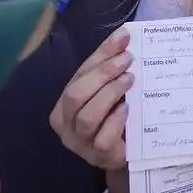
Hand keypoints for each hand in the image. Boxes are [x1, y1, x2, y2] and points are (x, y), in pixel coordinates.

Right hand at [50, 28, 133, 169]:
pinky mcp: (99, 157)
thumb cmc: (112, 116)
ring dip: (109, 94)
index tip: (123, 40)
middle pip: (75, 96)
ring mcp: (81, 144)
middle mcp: (66, 126)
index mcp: (63, 106)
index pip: (77, 76)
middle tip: (127, 61)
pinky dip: (115, 121)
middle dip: (102, 74)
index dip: (100, 57)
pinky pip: (102, 140)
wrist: (125, 152)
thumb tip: (123, 35)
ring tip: (129, 81)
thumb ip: (109, 64)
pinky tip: (127, 109)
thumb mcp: (107, 89)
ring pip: (87, 118)